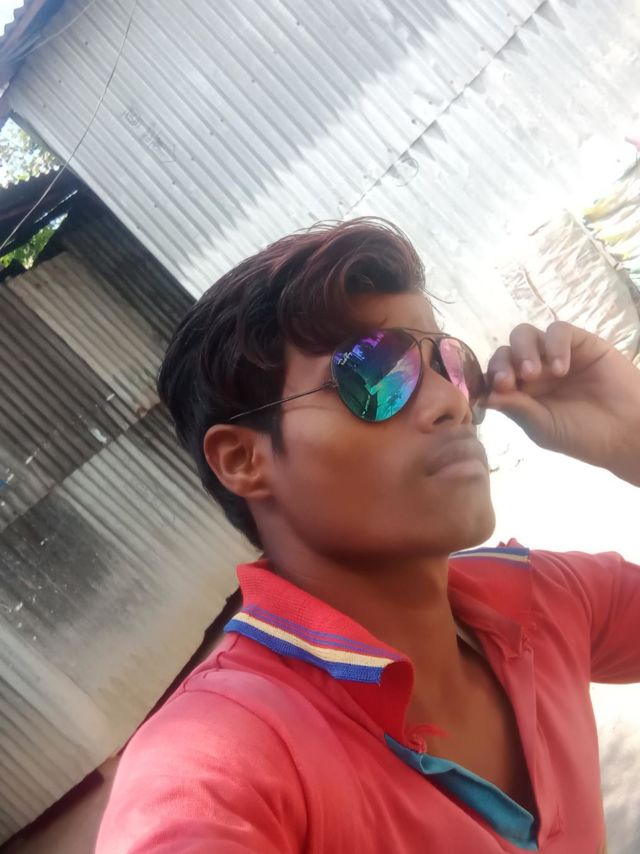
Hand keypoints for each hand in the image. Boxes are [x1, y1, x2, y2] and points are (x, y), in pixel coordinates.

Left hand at [485, 322, 639, 485]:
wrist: (626, 432)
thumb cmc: (582, 435)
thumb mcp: (542, 427)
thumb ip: (516, 409)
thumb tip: (483, 396)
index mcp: (520, 392)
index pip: (494, 374)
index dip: (489, 377)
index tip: (494, 390)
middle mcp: (533, 370)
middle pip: (505, 351)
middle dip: (502, 364)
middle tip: (509, 382)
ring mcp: (554, 354)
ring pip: (525, 335)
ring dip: (523, 351)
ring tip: (535, 374)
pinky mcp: (579, 342)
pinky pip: (558, 331)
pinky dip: (553, 345)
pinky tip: (560, 368)